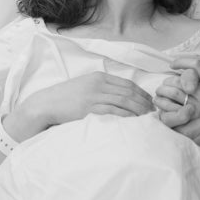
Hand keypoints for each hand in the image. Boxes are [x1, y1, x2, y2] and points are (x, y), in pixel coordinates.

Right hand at [8, 72, 154, 140]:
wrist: (45, 104)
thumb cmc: (64, 99)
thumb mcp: (84, 87)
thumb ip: (100, 89)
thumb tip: (119, 98)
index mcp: (98, 77)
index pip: (127, 84)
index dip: (142, 93)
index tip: (151, 102)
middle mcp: (98, 84)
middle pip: (129, 92)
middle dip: (144, 102)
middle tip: (154, 113)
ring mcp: (93, 96)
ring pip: (124, 101)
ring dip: (139, 110)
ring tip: (148, 119)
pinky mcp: (88, 108)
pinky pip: (113, 111)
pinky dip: (126, 116)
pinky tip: (134, 122)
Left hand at [161, 59, 199, 156]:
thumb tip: (195, 65)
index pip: (196, 66)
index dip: (182, 62)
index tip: (173, 65)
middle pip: (179, 79)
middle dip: (168, 79)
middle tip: (165, 82)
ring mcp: (197, 107)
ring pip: (173, 92)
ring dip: (163, 90)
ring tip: (160, 92)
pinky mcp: (190, 119)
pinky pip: (171, 108)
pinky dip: (163, 104)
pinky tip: (160, 103)